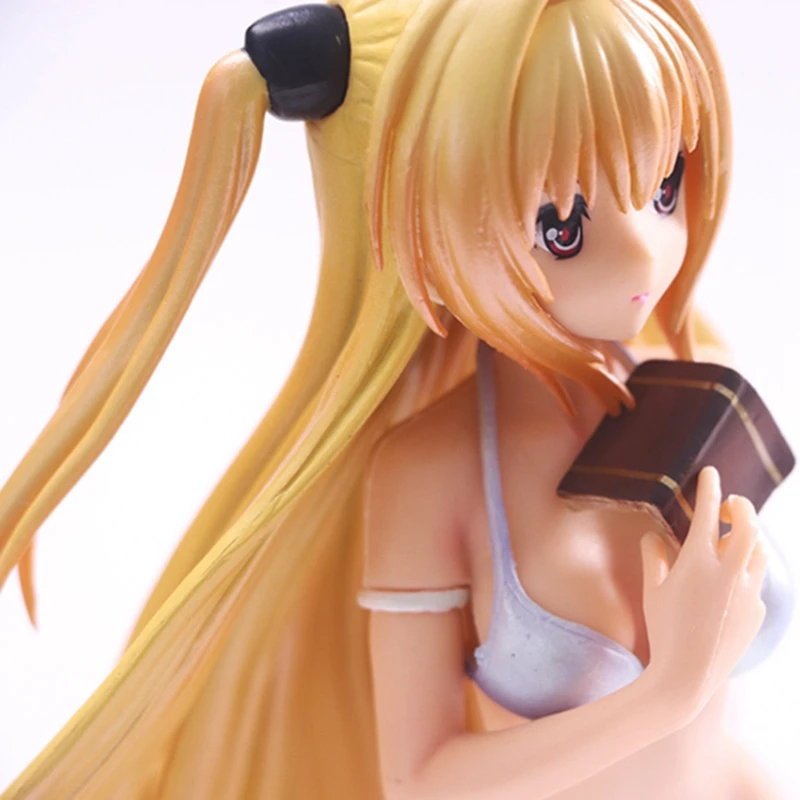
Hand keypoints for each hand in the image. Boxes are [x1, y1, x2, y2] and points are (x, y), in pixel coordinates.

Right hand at [639, 466, 767, 723]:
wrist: (689, 676)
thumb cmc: (664, 630)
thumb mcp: (652, 589)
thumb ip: (653, 556)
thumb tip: (654, 536)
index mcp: (698, 561)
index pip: (708, 512)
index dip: (709, 487)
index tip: (710, 472)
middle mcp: (729, 572)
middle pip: (748, 524)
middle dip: (741, 506)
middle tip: (730, 504)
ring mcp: (748, 592)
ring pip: (758, 551)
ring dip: (748, 537)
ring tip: (733, 538)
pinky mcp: (758, 612)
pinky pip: (757, 581)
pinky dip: (747, 570)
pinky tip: (731, 581)